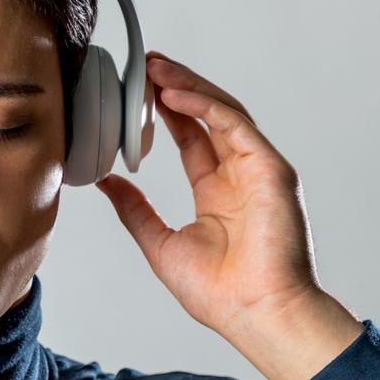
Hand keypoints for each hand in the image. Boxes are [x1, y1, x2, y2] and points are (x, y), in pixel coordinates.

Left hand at [97, 51, 323, 337]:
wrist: (256, 314)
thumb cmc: (221, 293)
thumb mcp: (161, 244)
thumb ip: (136, 210)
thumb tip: (108, 183)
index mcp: (218, 192)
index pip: (191, 137)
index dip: (167, 111)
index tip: (139, 90)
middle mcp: (240, 175)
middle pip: (208, 116)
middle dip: (177, 87)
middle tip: (146, 64)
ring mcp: (258, 169)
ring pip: (222, 111)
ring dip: (188, 86)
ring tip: (155, 67)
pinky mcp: (271, 169)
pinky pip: (234, 125)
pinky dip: (204, 105)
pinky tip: (173, 95)